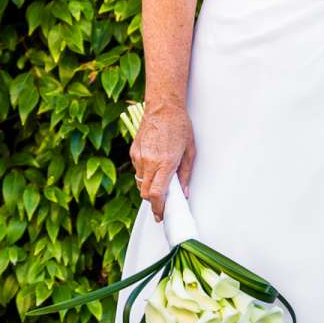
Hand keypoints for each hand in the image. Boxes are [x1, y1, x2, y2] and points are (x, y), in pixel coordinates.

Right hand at [131, 102, 195, 221]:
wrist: (163, 107)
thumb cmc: (179, 126)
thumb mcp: (190, 151)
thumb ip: (185, 174)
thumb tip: (184, 193)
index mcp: (165, 163)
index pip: (157, 194)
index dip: (158, 208)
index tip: (162, 215)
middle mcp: (149, 162)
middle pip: (145, 193)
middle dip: (153, 202)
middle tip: (162, 205)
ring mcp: (139, 157)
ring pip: (140, 183)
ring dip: (148, 188)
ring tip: (159, 183)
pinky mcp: (133, 151)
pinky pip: (137, 170)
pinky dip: (144, 174)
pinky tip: (154, 167)